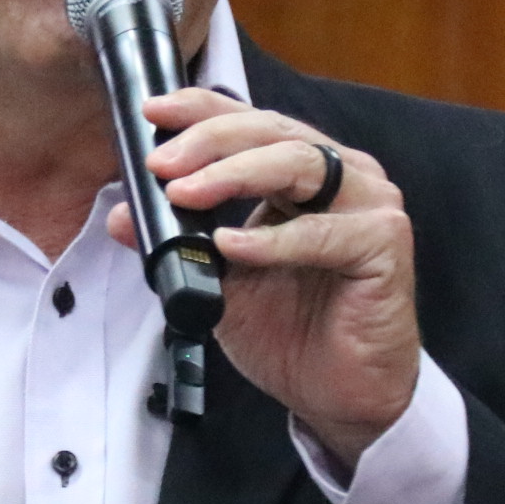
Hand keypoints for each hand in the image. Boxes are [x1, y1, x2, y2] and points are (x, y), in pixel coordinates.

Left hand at [105, 90, 417, 469]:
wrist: (337, 394)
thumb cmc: (291, 330)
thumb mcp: (219, 280)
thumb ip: (178, 242)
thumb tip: (119, 215)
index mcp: (303, 172)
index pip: (250, 121)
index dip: (201, 109)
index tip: (152, 112)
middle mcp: (342, 175)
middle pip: (272, 131)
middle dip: (208, 141)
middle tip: (161, 164)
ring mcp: (369, 204)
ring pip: (299, 163)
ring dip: (234, 173)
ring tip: (185, 195)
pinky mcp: (385, 243)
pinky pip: (322, 232)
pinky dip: (272, 239)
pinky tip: (233, 246)